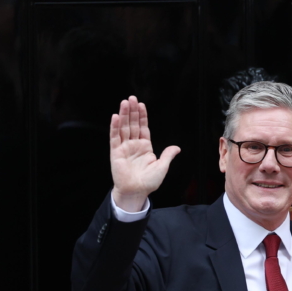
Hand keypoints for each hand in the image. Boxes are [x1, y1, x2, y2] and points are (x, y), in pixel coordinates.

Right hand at [110, 96, 179, 210]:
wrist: (137, 192)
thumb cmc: (149, 182)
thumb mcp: (162, 167)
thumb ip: (168, 155)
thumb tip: (177, 147)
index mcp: (145, 147)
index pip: (143, 128)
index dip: (142, 116)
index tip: (141, 105)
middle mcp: (134, 145)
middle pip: (132, 124)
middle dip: (132, 111)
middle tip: (131, 98)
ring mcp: (124, 148)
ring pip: (123, 128)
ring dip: (123, 115)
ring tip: (124, 103)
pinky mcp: (116, 153)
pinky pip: (115, 138)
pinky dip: (114, 127)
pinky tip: (115, 117)